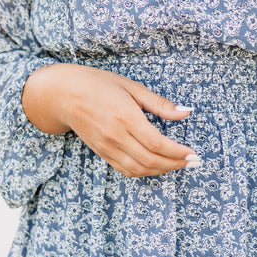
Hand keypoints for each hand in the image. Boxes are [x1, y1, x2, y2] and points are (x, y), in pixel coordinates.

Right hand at [21, 63, 198, 176]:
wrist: (63, 94)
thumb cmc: (99, 85)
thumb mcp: (132, 87)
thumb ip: (159, 103)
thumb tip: (186, 112)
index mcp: (125, 116)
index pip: (157, 143)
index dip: (178, 152)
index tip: (193, 153)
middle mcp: (116, 135)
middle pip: (151, 160)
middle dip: (176, 165)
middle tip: (193, 162)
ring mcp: (107, 147)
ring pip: (139, 169)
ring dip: (162, 171)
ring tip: (178, 165)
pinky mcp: (101, 153)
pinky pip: (125, 170)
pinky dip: (144, 172)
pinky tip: (157, 166)